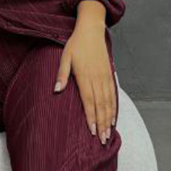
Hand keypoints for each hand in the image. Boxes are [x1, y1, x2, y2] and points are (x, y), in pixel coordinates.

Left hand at [53, 25, 117, 144]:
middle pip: (101, 106)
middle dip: (101, 124)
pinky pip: (113, 95)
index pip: (89, 101)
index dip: (91, 117)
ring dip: (108, 119)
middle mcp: (97, 78)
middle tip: (102, 140)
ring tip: (108, 134)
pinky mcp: (110, 75)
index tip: (92, 131)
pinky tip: (113, 118)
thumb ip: (62, 74)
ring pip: (109, 102)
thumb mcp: (65, 56)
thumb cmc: (76, 44)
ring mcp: (105, 77)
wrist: (92, 30)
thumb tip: (57, 90)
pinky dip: (113, 108)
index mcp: (85, 76)